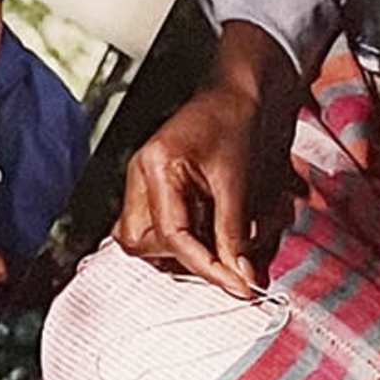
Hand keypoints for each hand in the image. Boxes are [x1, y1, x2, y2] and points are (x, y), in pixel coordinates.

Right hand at [118, 27, 297, 299]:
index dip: (206, 266)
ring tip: (217, 247)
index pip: (172, 235)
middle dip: (182, 260)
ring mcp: (142, 183)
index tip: (237, 286)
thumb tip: (239, 274)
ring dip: (178, 252)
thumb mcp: (238, 179)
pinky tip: (208, 234)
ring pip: (140, 239)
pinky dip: (180, 240)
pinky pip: (152, 227)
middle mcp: (139, 177)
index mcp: (155, 168)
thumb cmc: (234, 122)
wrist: (235, 93)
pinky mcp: (153, 188)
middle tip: (225, 265)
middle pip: (140, 242)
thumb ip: (235, 231)